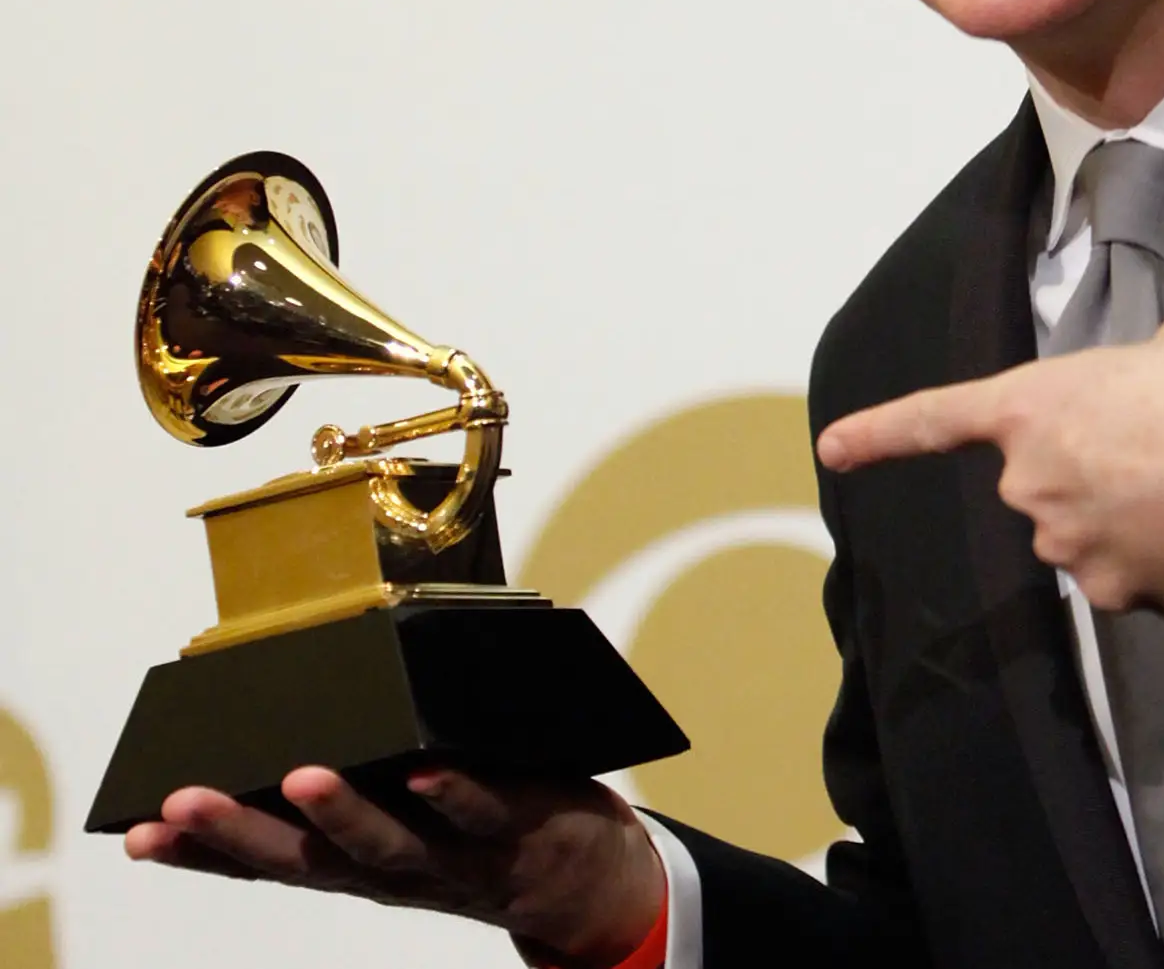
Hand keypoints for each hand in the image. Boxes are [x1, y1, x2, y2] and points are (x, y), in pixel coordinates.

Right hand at [122, 766, 663, 964]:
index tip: (133, 833)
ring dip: (343, 815)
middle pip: (308, 860)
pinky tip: (426, 773)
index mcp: (356, 865)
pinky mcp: (519, 829)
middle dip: (239, 833)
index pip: (267, 863)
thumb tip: (286, 722)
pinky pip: (484, 814)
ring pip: (392, 842)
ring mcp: (455, 856)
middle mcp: (394, 871)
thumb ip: (358, 782)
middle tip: (177, 804)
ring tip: (300, 778)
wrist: (588, 885)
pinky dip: (455, 796)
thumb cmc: (476, 833)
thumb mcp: (404, 819)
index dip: (200, 853)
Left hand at [818, 318, 1163, 610]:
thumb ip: (1134, 366)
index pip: (937, 419)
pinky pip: (1125, 575)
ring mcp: (1066, 546)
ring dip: (1122, 516)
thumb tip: (1151, 381)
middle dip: (1088, 469)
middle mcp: (1030, 482)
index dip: (881, 432)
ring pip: (1084, 532)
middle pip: (1043, 480)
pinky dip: (1154, 560)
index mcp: (1032, 407)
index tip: (832, 447)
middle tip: (1157, 448)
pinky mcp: (1113, 594)